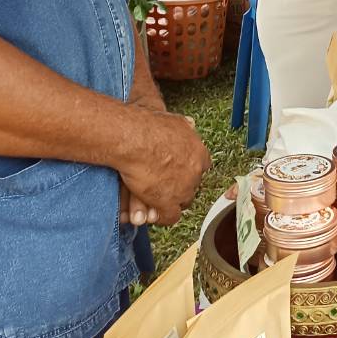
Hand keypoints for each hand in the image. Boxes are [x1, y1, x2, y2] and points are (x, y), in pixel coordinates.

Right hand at [116, 110, 209, 224]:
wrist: (134, 139)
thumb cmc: (148, 127)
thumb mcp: (173, 120)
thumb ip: (184, 126)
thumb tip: (191, 124)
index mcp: (198, 152)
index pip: (202, 167)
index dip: (189, 170)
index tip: (179, 171)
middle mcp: (195, 171)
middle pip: (193, 185)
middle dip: (181, 187)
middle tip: (167, 186)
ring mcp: (183, 189)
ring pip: (183, 202)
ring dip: (172, 201)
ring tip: (158, 200)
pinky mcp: (168, 202)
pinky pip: (171, 217)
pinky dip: (163, 216)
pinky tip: (154, 213)